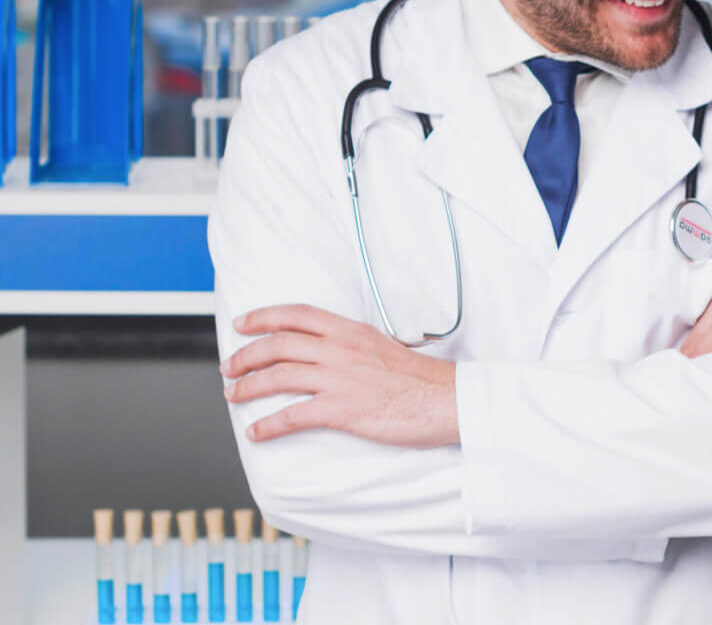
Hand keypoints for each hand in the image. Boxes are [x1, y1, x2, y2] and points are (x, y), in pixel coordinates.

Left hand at [220, 304, 458, 447]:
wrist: (446, 399)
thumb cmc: (422, 380)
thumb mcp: (385, 347)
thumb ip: (355, 347)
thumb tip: (334, 355)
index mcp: (351, 331)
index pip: (298, 315)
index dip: (263, 317)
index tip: (243, 324)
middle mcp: (340, 350)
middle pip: (279, 344)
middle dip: (246, 356)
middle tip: (231, 367)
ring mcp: (339, 379)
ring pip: (278, 376)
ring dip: (248, 386)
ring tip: (234, 395)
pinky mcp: (341, 410)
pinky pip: (292, 416)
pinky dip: (268, 425)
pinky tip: (256, 432)